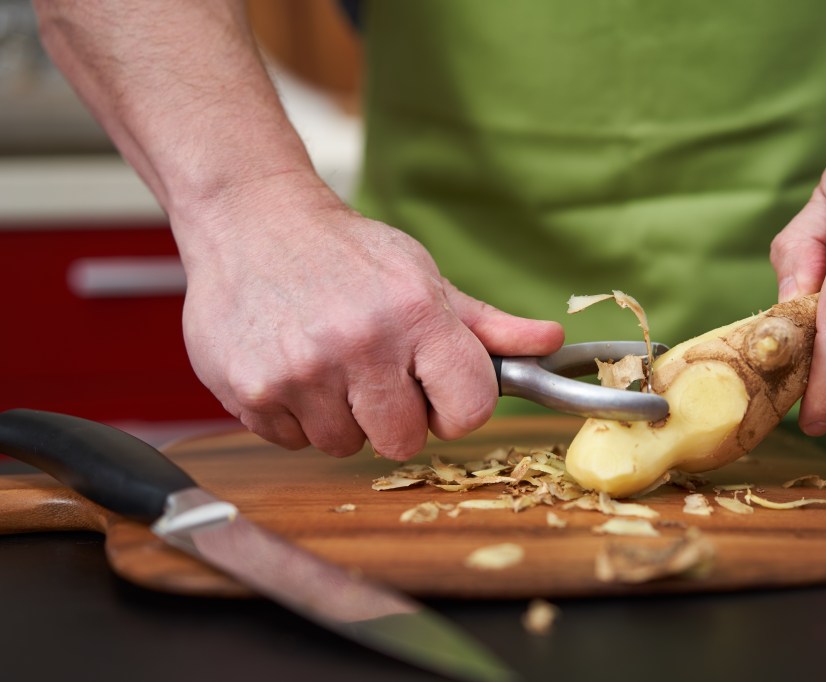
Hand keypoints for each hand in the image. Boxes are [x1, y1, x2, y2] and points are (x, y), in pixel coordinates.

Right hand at [178, 177, 563, 458]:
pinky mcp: (251, 392)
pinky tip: (291, 365)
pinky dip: (295, 415)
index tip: (436, 392)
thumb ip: (486, 324)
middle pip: (402, 442)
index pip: (470, 410)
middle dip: (394, 417)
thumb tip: (550, 342)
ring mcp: (302, 372)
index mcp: (416, 315)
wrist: (252, 220)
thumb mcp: (422, 277)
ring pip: (343, 445)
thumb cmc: (347, 253)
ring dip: (340, 417)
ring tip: (327, 363)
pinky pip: (292, 442)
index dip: (457, 408)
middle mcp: (360, 345)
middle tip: (372, 373)